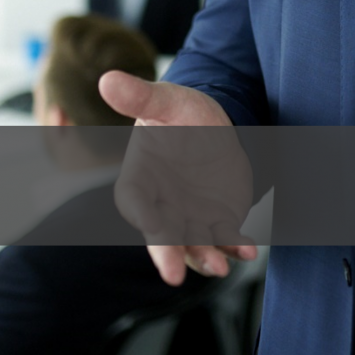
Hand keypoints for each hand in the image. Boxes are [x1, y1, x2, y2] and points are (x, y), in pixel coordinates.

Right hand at [99, 71, 258, 285]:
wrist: (216, 126)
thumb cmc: (181, 114)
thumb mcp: (166, 101)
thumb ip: (140, 98)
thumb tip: (107, 79)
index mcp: (139, 181)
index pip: (135, 203)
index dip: (142, 216)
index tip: (152, 227)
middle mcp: (160, 207)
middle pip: (161, 236)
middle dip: (168, 255)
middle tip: (173, 275)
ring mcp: (188, 219)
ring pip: (194, 245)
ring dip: (206, 258)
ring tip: (222, 267)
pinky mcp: (217, 222)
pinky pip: (224, 239)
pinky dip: (234, 247)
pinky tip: (247, 250)